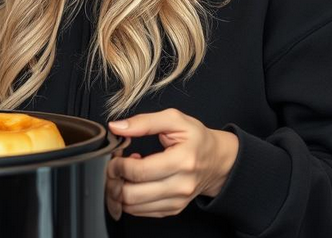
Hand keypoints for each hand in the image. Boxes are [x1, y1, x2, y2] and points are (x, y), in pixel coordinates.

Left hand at [105, 108, 238, 218]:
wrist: (217, 161)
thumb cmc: (196, 139)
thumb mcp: (174, 120)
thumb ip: (144, 122)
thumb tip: (116, 127)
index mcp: (182, 160)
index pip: (139, 172)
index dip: (118, 165)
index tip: (115, 157)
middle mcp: (181, 185)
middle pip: (132, 194)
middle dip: (114, 180)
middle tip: (114, 167)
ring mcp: (178, 200)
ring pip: (133, 207)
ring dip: (119, 191)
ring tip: (123, 174)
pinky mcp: (173, 209)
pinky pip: (141, 212)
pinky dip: (130, 199)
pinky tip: (135, 183)